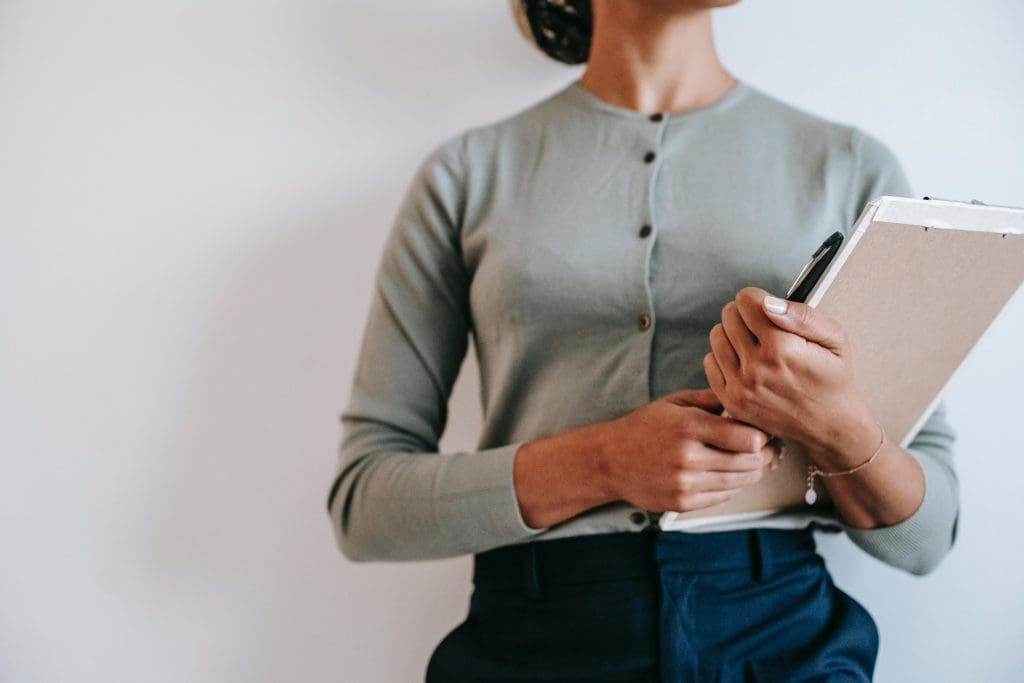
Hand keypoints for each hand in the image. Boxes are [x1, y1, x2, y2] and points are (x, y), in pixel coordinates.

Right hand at [597, 388, 780, 512]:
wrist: (609, 461)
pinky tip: (736, 475)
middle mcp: (688, 457)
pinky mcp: (683, 503)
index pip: (747, 437)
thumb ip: (711, 399)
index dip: (764, 435)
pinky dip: (735, 486)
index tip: (767, 430)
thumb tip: (746, 398)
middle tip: (774, 448)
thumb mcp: (674, 403)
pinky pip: (724, 496)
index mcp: (688, 426)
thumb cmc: (643, 428)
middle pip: (749, 462)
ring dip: (756, 472)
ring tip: (762, 462)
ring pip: (740, 482)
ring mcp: (685, 483)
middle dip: (767, 455)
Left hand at [703, 286, 875, 467]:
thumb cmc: (834, 378)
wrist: (829, 426)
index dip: (759, 300)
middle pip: (728, 316)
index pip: (745, 300)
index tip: (770, 310)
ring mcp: (740, 387)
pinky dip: (724, 358)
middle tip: (765, 329)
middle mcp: (756, 368)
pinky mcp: (730, 401)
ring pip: (716, 336)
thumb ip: (802, 316)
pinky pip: (709, 361)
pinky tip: (746, 364)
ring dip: (733, 335)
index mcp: (782, 349)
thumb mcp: (836, 340)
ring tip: (756, 346)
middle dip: (746, 316)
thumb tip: (767, 303)